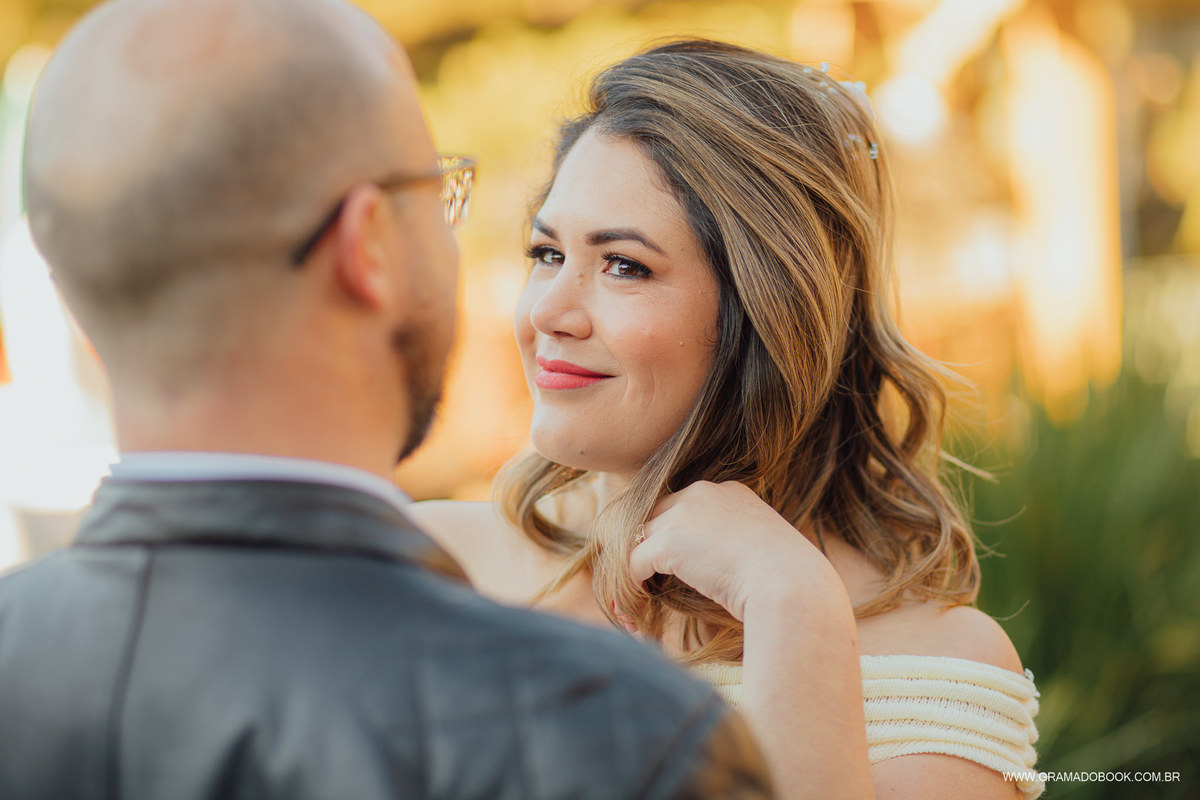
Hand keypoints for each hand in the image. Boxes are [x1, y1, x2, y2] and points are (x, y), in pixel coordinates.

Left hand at [628, 481, 835, 621]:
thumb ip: (732, 544)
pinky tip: (641, 604)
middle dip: (649, 546)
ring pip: (640, 537)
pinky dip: (632, 584)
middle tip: (645, 580)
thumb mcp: (762, 548)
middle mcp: (703, 492)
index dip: (676, 535)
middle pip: (656, 515)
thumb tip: (707, 566)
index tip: (675, 564)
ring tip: (638, 598)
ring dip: (636, 566)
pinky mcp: (670, 540)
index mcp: (729, 490)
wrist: (791, 586)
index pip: (685, 505)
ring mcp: (685, 513)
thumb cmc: (786, 580)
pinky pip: (634, 560)